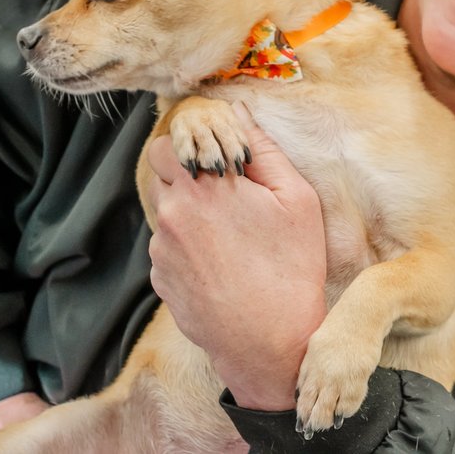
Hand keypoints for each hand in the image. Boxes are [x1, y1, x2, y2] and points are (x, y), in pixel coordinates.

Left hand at [146, 102, 327, 411]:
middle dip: (182, 169)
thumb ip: (263, 149)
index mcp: (206, 186)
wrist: (269, 341)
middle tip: (219, 185)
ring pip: (163, 209)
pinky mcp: (159, 279)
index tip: (213, 153)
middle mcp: (173, 213)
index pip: (168, 142)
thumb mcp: (296, 199)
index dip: (189, 142)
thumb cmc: (291, 266)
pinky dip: (186, 244)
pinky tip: (220, 260)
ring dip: (186, 209)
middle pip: (158, 170)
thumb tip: (239, 113)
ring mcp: (162, 249)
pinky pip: (166, 246)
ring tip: (228, 231)